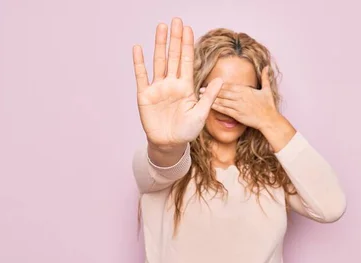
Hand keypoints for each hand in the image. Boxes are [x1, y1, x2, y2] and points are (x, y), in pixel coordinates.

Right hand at [132, 18, 222, 148]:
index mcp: (185, 86)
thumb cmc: (187, 131)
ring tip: (161, 28)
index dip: (187, 45)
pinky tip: (139, 48)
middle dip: (175, 39)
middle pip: (173, 56)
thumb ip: (210, 96)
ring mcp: (158, 88)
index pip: (187, 61)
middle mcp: (171, 84)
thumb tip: (222, 79)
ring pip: (159, 61)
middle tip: (176, 21)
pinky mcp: (145, 96)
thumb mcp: (201, 113)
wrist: (170, 144)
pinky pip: (142, 76)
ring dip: (160, 45)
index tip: (188, 29)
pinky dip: (140, 62)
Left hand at [200, 66, 278, 130]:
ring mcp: (238, 106)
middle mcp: (240, 97)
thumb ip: (265, 78)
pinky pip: (224, 110)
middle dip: (210, 90)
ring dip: (210, 98)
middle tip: (200, 89)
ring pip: (221, 101)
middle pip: (222, 92)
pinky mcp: (237, 115)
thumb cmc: (269, 106)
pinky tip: (209, 106)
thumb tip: (266, 67)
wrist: (269, 119)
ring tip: (200, 97)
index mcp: (245, 90)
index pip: (228, 85)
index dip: (218, 84)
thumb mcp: (267, 90)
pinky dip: (216, 108)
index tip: (210, 82)